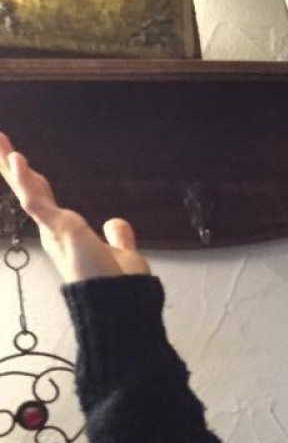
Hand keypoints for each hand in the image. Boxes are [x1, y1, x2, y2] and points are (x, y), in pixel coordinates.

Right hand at [0, 134, 148, 282]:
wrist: (121, 304)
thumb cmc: (119, 284)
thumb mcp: (122, 253)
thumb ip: (118, 237)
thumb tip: (115, 223)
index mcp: (65, 233)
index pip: (44, 198)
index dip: (31, 178)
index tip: (19, 159)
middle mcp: (54, 231)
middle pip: (30, 189)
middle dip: (13, 165)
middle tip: (0, 139)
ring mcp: (55, 230)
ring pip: (28, 190)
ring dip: (12, 166)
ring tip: (1, 140)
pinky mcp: (61, 230)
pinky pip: (37, 201)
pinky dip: (26, 181)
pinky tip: (17, 160)